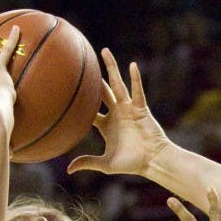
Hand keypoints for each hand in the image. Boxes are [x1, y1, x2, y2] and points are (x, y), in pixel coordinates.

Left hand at [67, 48, 169, 176]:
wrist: (152, 161)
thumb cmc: (131, 163)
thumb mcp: (105, 164)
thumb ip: (87, 162)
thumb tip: (68, 169)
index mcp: (107, 125)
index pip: (90, 111)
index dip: (81, 104)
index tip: (68, 93)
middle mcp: (116, 113)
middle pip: (102, 91)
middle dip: (94, 78)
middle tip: (83, 62)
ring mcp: (128, 109)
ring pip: (118, 85)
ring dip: (112, 68)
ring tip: (104, 51)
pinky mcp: (141, 109)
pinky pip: (138, 91)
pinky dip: (136, 79)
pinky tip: (132, 65)